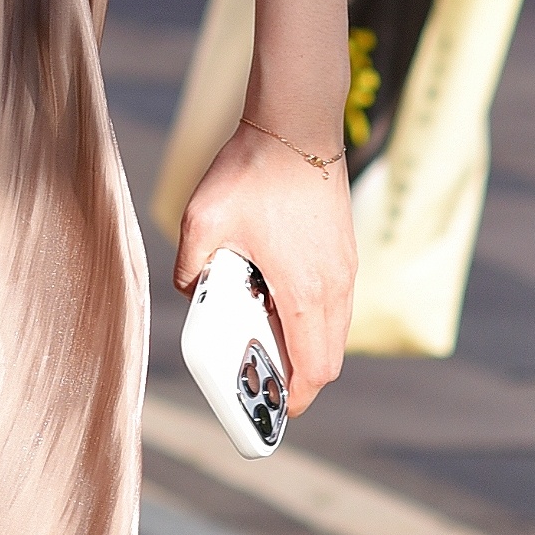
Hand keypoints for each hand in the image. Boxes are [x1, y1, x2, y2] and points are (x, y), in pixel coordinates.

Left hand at [174, 123, 355, 411]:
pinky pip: (335, 303)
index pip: (313, 368)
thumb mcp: (202, 223)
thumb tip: (189, 290)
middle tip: (263, 380)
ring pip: (335, 330)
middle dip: (299, 379)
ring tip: (264, 341)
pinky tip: (276, 300)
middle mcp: (335, 286)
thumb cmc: (252, 172)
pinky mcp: (344, 249)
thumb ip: (190, 268)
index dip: (294, 398)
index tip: (273, 410)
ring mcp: (345, 267)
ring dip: (307, 345)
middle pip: (328, 358)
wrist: (297, 123)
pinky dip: (313, 317)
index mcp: (305, 292)